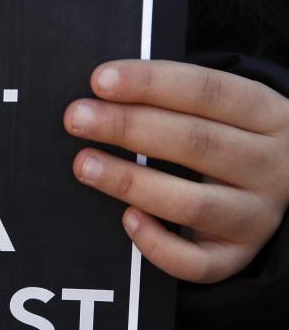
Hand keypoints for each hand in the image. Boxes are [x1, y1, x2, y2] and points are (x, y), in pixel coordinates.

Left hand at [64, 60, 288, 282]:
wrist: (279, 181)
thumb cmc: (225, 133)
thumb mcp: (219, 108)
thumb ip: (169, 98)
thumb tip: (101, 90)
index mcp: (265, 113)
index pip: (206, 90)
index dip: (149, 83)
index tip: (99, 80)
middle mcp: (269, 164)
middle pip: (196, 142)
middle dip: (127, 127)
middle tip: (77, 118)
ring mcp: (257, 214)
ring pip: (193, 204)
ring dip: (131, 182)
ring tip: (84, 165)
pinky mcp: (239, 255)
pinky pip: (199, 263)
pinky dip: (159, 244)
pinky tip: (127, 219)